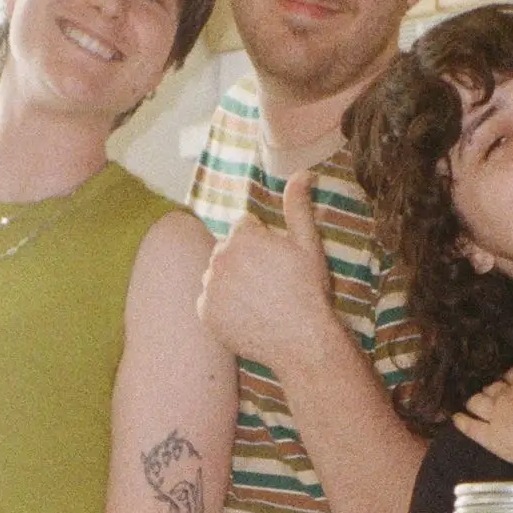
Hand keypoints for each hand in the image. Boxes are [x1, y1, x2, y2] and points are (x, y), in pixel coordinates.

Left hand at [198, 170, 350, 375]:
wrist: (300, 340)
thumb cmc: (307, 290)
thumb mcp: (308, 244)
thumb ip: (298, 205)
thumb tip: (302, 173)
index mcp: (241, 236)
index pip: (244, 229)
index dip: (264, 243)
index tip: (277, 262)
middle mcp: (218, 258)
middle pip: (228, 252)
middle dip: (244, 261)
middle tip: (270, 284)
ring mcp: (209, 287)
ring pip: (217, 276)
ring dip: (231, 284)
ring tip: (258, 301)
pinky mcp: (204, 313)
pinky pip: (210, 302)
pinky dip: (223, 308)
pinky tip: (246, 315)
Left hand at [453, 355, 512, 487]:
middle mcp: (508, 395)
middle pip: (494, 386)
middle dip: (493, 387)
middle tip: (494, 392)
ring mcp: (496, 416)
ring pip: (477, 402)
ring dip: (475, 400)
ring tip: (474, 401)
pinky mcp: (490, 437)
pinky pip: (470, 428)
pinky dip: (461, 422)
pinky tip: (456, 419)